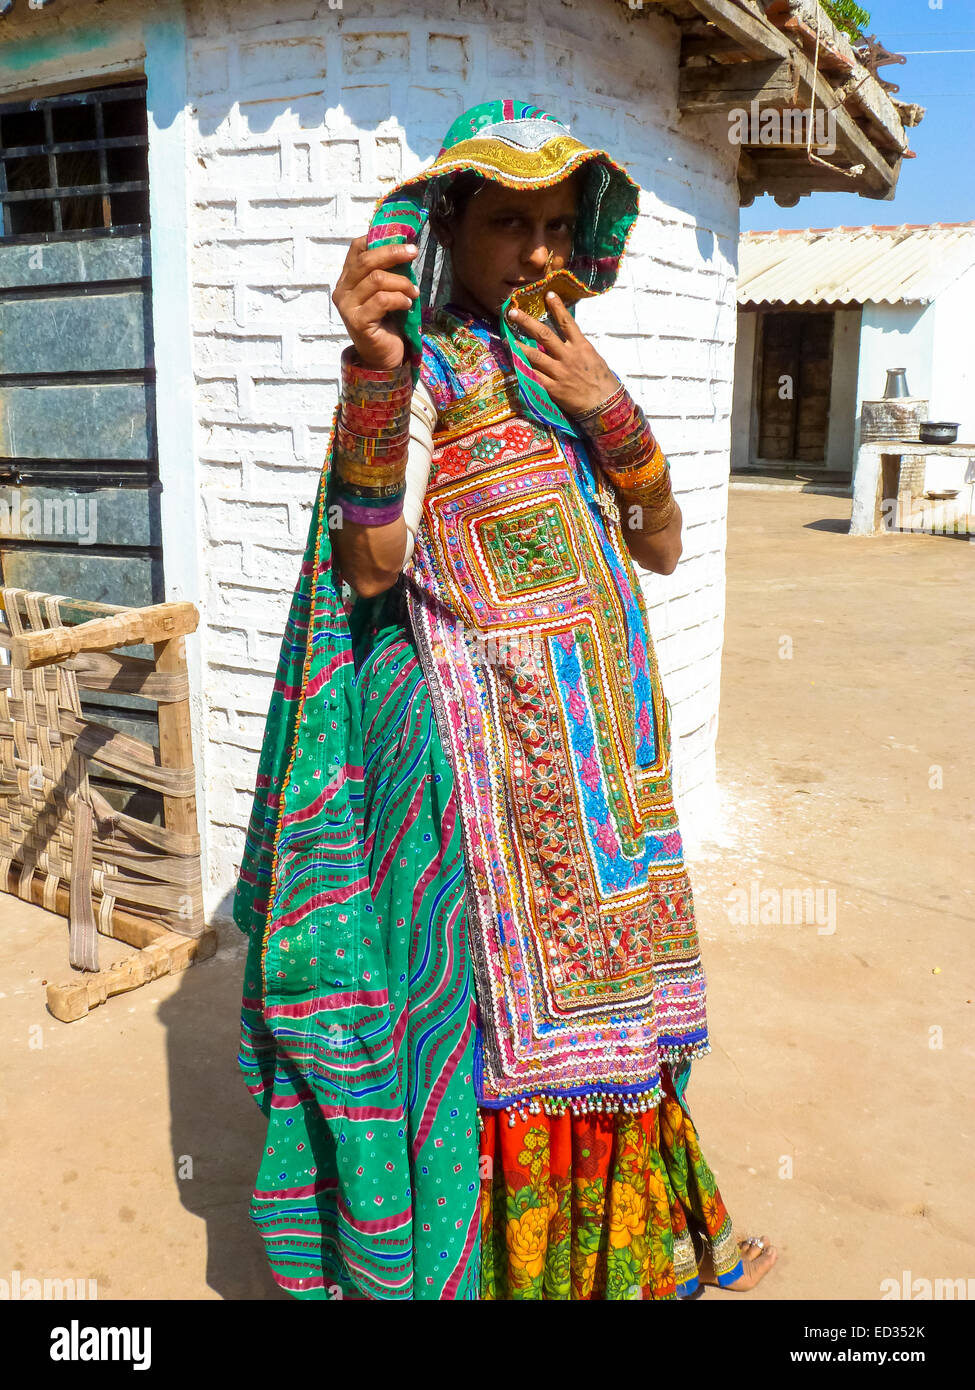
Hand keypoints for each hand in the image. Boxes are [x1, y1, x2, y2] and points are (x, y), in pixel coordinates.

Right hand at [332, 235, 419, 370]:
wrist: (383, 356)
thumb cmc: (386, 321)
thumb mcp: (384, 291)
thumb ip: (386, 271)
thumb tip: (405, 247)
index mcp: (347, 278)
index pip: (357, 248)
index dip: (378, 239)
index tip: (401, 239)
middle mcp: (342, 290)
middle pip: (366, 260)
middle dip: (393, 252)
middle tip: (413, 252)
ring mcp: (347, 306)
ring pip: (376, 279)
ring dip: (401, 282)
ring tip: (414, 292)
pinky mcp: (358, 322)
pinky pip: (382, 300)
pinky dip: (399, 299)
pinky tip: (408, 305)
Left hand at [506, 291, 619, 415]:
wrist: (604, 405)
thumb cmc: (601, 380)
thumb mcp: (593, 357)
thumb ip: (577, 346)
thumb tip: (565, 337)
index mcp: (580, 346)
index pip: (567, 322)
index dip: (557, 307)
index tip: (547, 294)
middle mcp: (568, 356)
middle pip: (544, 335)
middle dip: (527, 322)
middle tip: (512, 313)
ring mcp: (559, 372)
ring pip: (535, 356)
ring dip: (519, 347)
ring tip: (507, 339)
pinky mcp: (553, 389)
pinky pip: (534, 378)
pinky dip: (523, 371)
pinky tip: (513, 365)